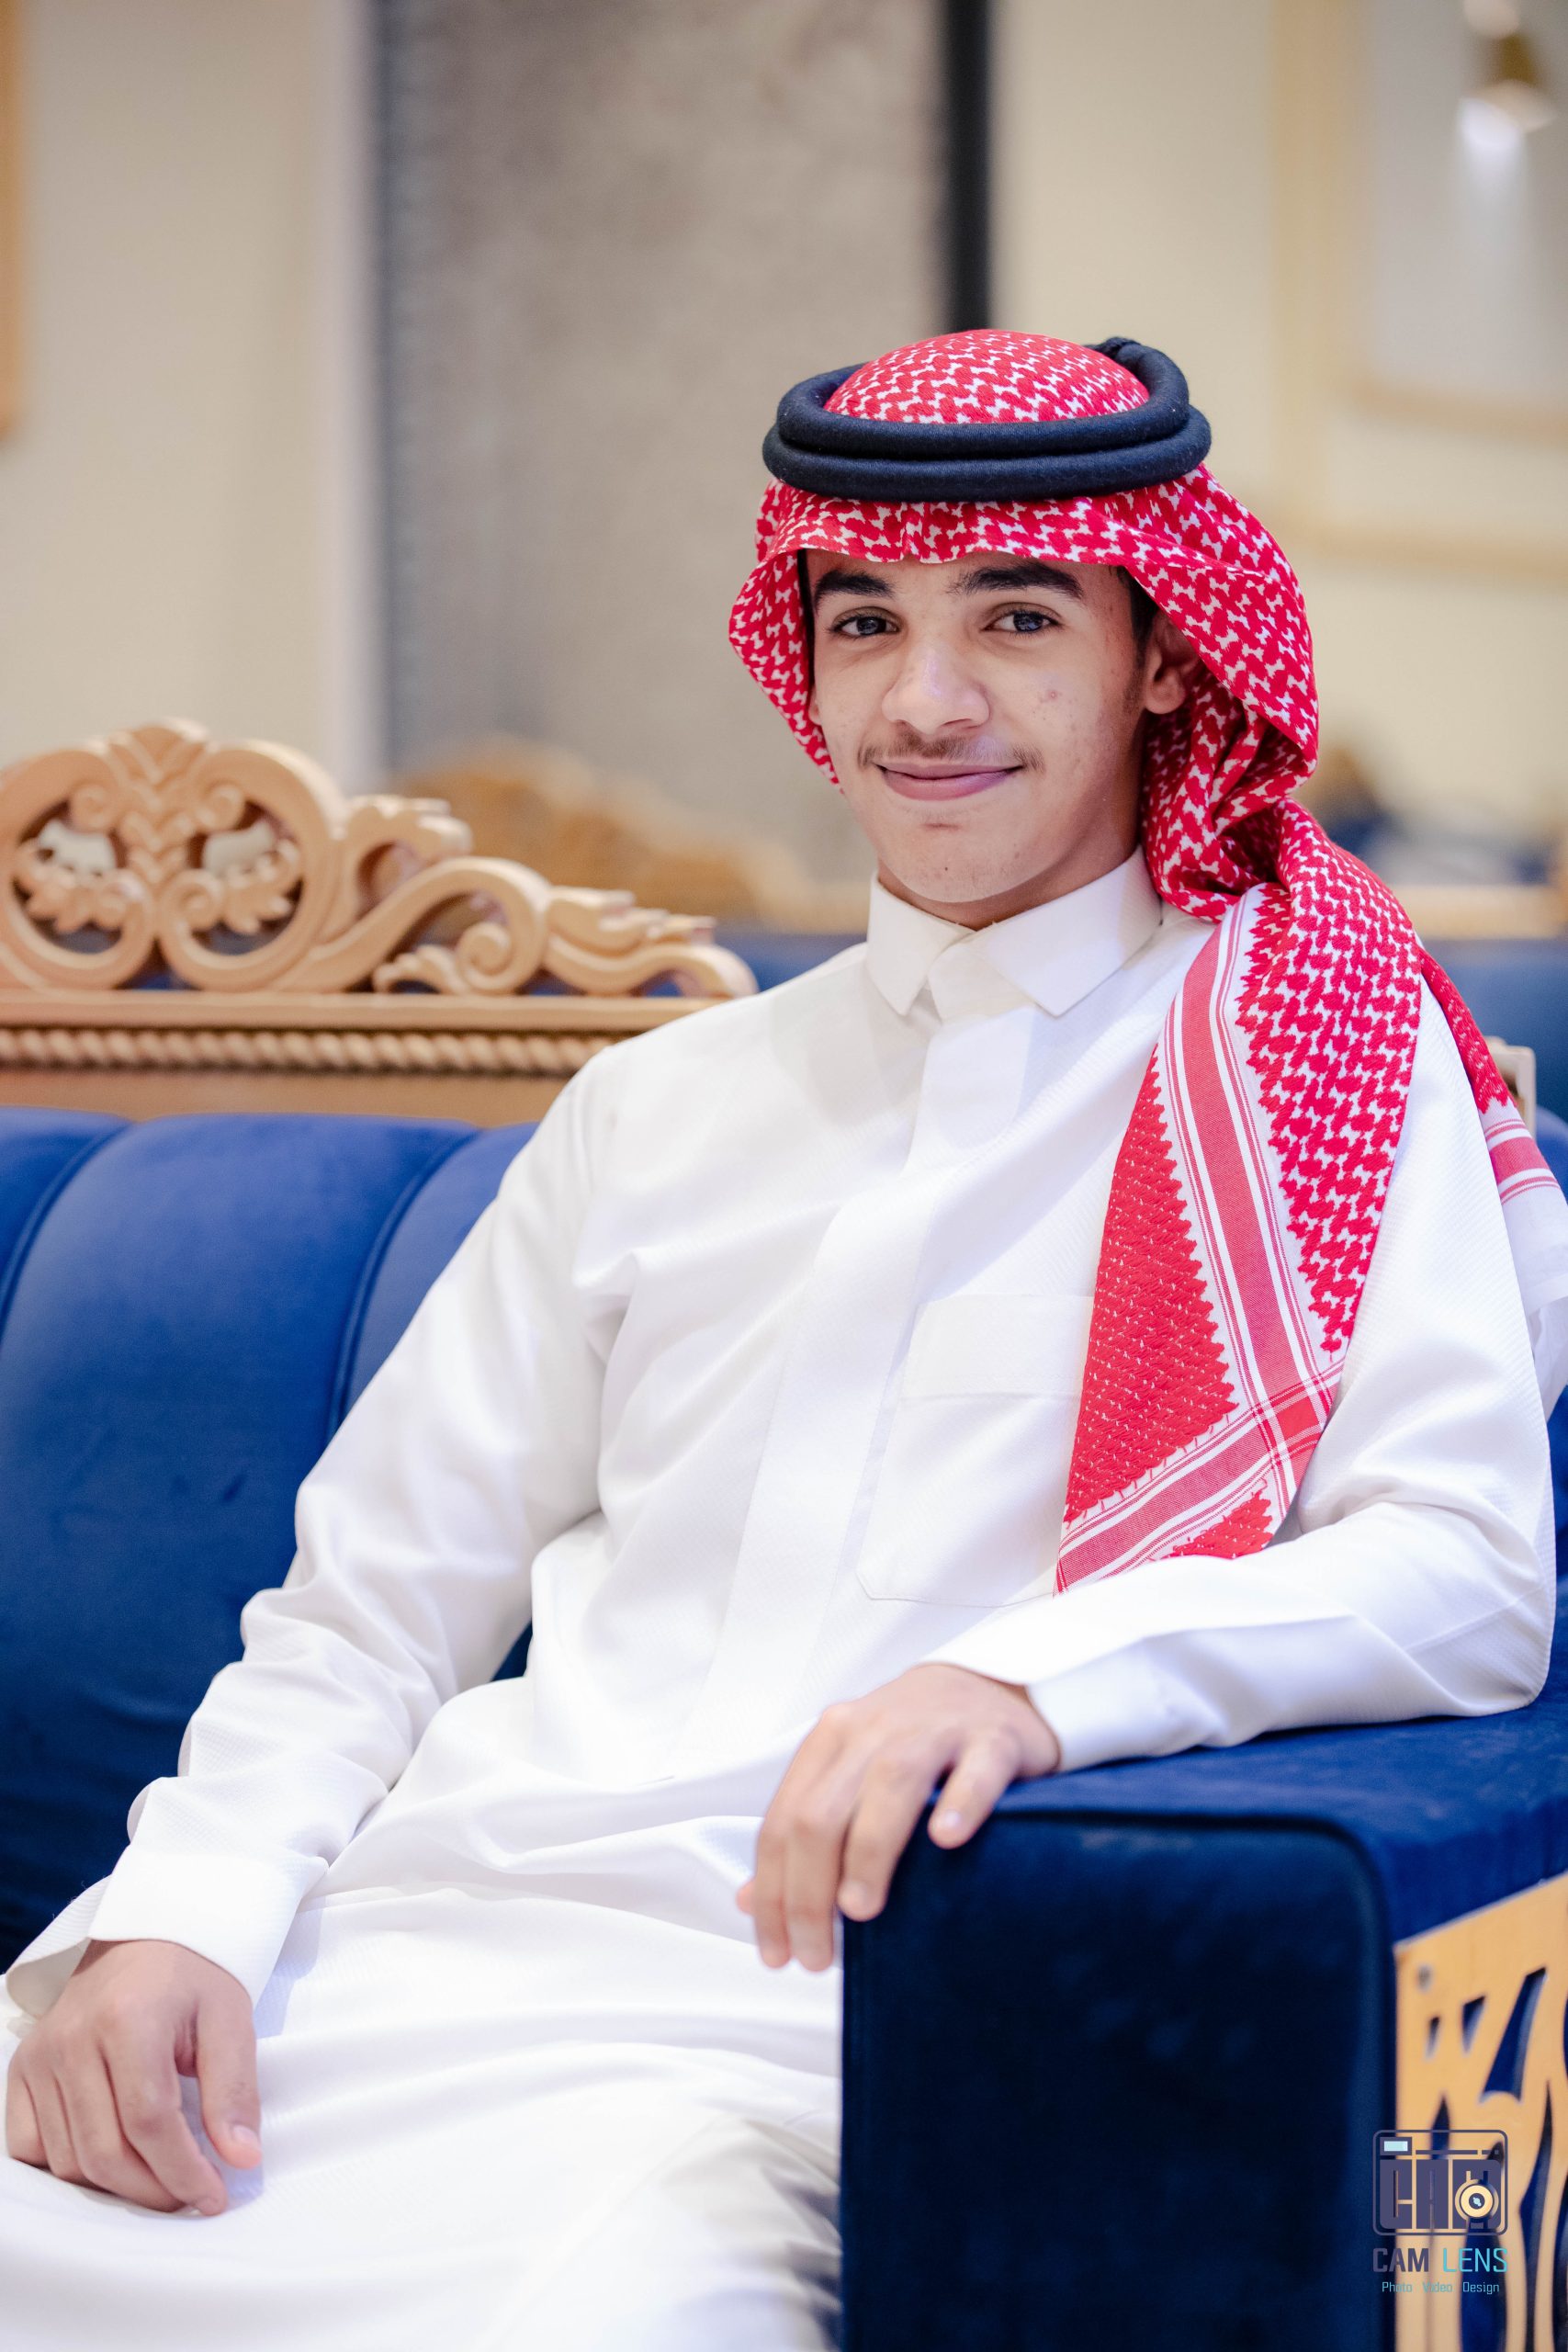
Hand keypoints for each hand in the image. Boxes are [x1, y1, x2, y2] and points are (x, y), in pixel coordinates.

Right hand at [4, 1937, 261, 2213]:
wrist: (146, 1937)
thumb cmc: (192, 1976)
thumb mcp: (230, 2019)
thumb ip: (234, 2090)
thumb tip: (241, 2158)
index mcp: (127, 2020)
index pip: (149, 2123)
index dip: (183, 2171)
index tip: (214, 2196)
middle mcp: (72, 2040)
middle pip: (104, 2151)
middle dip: (153, 2189)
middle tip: (190, 2195)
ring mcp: (40, 2056)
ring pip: (68, 2160)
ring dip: (115, 2187)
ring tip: (159, 2177)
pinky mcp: (22, 2069)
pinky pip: (29, 2146)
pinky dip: (66, 2168)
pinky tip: (107, 2159)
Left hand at [737, 1664, 1059, 1969]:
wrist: (987, 1687)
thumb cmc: (911, 1747)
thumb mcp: (848, 1778)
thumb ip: (801, 1836)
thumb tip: (749, 1901)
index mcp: (830, 1741)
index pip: (783, 1822)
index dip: (771, 1893)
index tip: (778, 1954)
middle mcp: (873, 1730)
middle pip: (822, 1811)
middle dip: (808, 1892)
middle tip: (817, 1955)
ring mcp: (933, 1730)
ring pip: (888, 1785)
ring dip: (866, 1853)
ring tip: (860, 1911)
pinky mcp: (991, 1738)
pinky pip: (974, 1770)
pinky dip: (958, 1804)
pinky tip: (946, 1840)